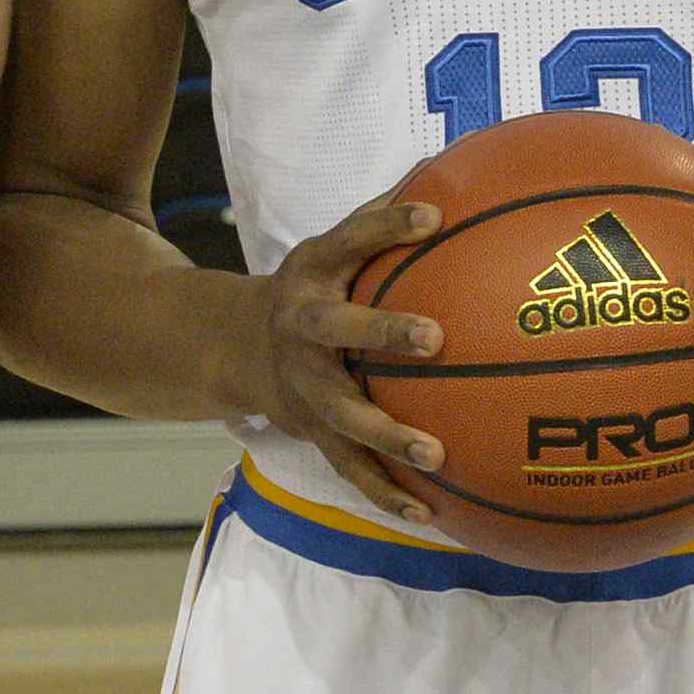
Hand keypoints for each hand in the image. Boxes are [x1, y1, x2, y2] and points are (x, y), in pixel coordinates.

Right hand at [242, 195, 448, 526]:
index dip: (387, 226)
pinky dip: (386, 493)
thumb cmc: (315, 287)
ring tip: (437, 454)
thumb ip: (385, 219)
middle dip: (382, 332)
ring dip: (387, 435)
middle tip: (436, 338)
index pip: (350, 238)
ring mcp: (304, 385)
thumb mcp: (334, 246)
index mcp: (312, 273)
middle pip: (337, 330)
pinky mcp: (311, 431)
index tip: (433, 216)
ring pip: (343, 414)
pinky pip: (350, 468)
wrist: (235, 347)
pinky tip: (432, 516)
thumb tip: (459, 176)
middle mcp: (302, 327)